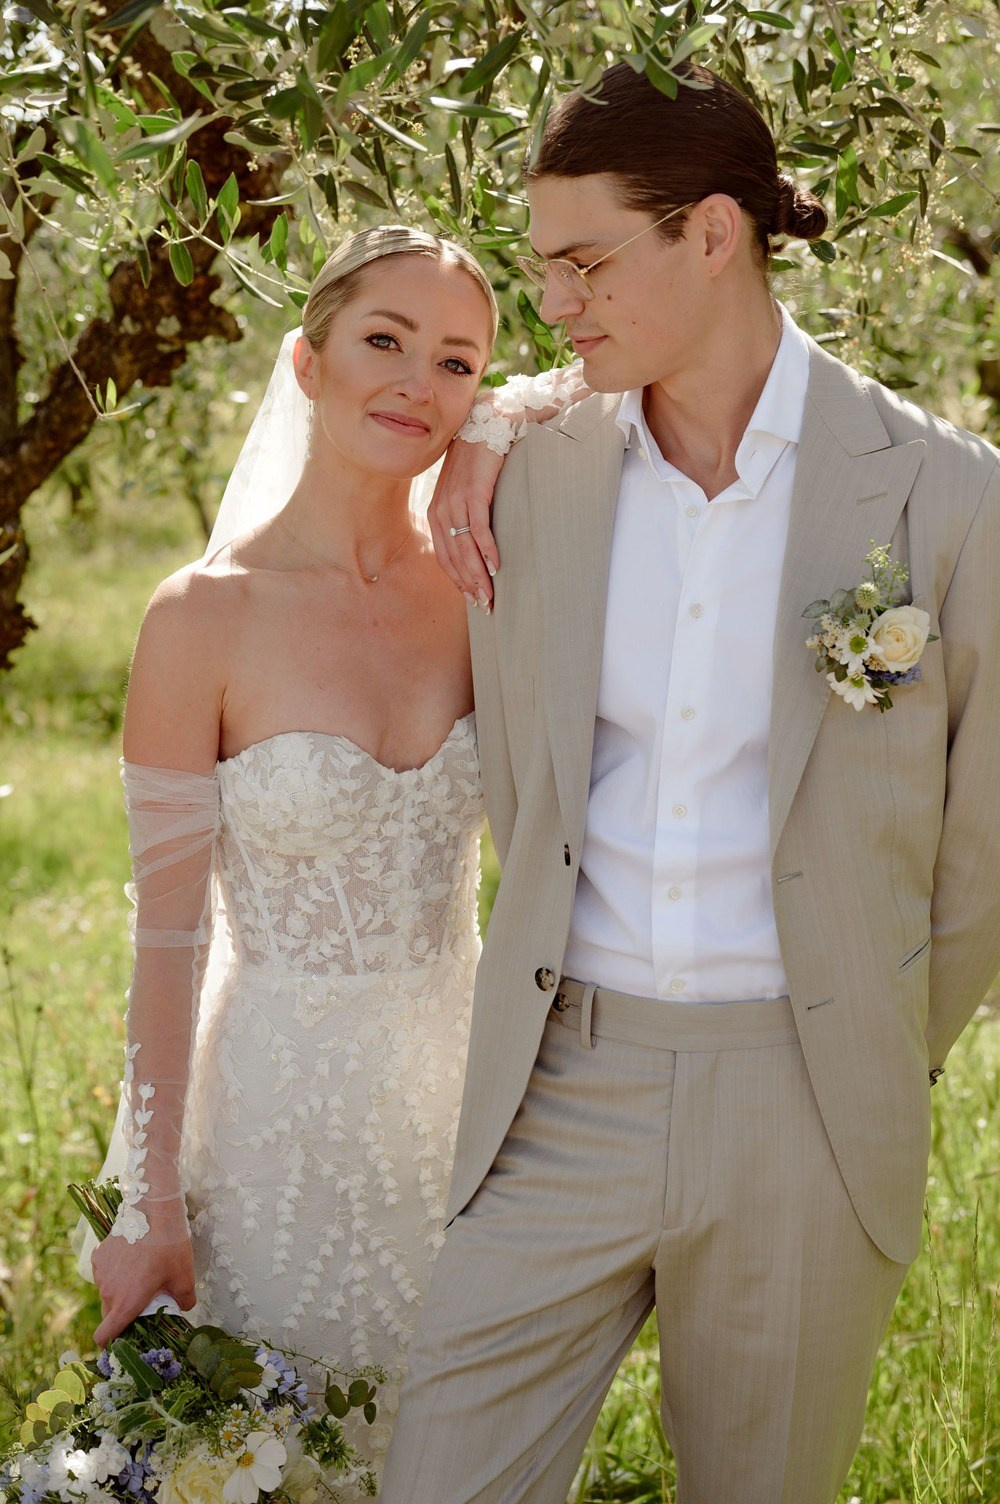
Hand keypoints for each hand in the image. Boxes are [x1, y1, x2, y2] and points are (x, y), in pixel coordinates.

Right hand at [92, 1230, 195, 1346]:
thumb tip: (184, 1308)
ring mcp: (101, 1273)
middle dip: (122, 1312)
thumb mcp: (185, 1277)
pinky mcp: (98, 1255)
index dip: (109, 1342)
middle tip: (142, 1298)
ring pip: (107, 1291)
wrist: (155, 1211)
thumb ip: (185, 1300)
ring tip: (140, 1272)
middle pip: (109, 1313)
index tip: (118, 1341)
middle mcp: (109, 1291)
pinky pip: (104, 1272)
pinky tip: (130, 1258)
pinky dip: (114, 1271)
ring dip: (119, 1289)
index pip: (105, 1335)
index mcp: (126, 1303)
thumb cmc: (171, 1247)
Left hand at [428, 438, 503, 609]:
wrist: (487, 423)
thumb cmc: (478, 460)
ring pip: (465, 549)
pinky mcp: (474, 493)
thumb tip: (476, 541)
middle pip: (454, 558)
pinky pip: (479, 529)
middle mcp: (442, 509)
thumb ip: (465, 514)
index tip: (473, 598)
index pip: (445, 556)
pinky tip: (497, 567)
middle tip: (485, 606)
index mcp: (437, 512)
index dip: (459, 581)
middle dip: (470, 585)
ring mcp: (456, 501)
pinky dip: (487, 551)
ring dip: (479, 575)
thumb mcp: (465, 489)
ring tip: (491, 595)